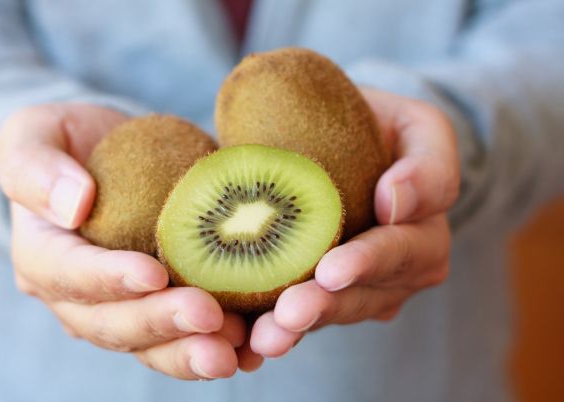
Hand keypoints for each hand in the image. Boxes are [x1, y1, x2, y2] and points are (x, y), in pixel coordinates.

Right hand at [0, 104, 246, 378]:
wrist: (109, 156)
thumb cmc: (69, 143)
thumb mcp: (34, 133)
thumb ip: (34, 166)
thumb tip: (73, 205)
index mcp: (43, 256)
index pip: (70, 274)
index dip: (109, 278)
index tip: (153, 273)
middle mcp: (78, 297)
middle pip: (113, 323)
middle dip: (160, 323)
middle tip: (207, 316)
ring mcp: (121, 308)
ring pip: (151, 346)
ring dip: (190, 352)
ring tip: (230, 350)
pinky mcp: (160, 308)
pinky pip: (184, 339)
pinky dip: (218, 346)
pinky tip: (250, 347)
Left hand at [248, 88, 459, 356]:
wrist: (340, 141)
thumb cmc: (379, 129)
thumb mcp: (419, 127)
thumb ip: (429, 163)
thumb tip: (396, 201)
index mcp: (424, 235)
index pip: (403, 252)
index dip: (369, 263)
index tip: (332, 269)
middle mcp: (396, 274)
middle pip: (364, 296)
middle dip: (326, 306)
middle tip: (289, 313)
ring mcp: (360, 290)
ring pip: (331, 314)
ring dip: (299, 327)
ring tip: (266, 336)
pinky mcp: (323, 295)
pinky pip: (303, 317)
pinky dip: (274, 330)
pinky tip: (248, 342)